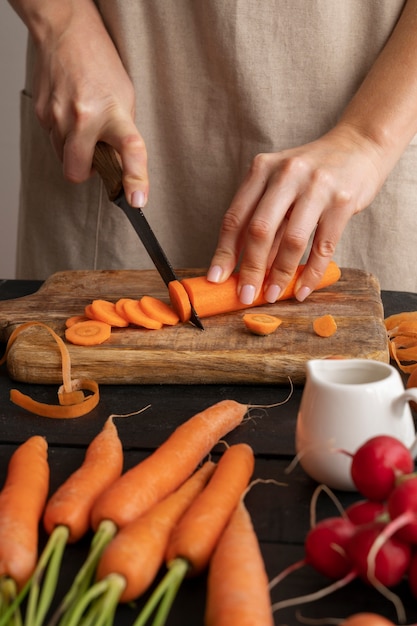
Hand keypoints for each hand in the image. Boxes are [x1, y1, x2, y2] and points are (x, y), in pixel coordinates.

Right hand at [31, 2, 147, 205]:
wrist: (67, 33)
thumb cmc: (101, 66)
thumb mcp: (125, 99)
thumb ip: (121, 134)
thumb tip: (118, 168)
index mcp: (114, 112)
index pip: (130, 149)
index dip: (135, 179)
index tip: (137, 200)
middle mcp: (84, 116)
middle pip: (76, 172)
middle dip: (84, 172)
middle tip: (95, 156)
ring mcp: (58, 115)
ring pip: (63, 159)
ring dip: (74, 151)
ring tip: (83, 125)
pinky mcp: (42, 114)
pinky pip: (54, 141)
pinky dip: (64, 136)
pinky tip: (70, 114)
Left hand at [207, 124, 385, 302]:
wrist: (360, 145)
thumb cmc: (312, 172)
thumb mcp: (280, 183)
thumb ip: (263, 216)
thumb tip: (243, 264)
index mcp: (262, 168)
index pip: (235, 217)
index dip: (224, 252)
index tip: (216, 278)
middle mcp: (286, 174)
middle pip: (260, 230)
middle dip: (250, 269)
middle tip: (245, 295)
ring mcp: (316, 186)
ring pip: (292, 241)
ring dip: (279, 275)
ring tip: (272, 295)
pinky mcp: (342, 201)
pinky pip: (323, 247)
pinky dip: (312, 274)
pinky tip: (302, 290)